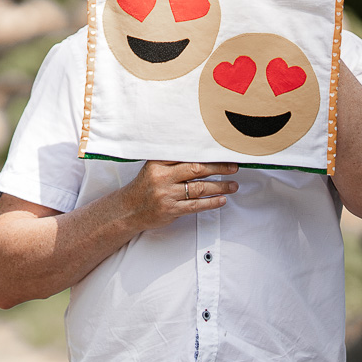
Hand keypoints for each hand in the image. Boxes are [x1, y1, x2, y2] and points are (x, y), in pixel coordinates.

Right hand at [121, 161, 239, 232]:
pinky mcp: (170, 210)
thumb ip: (172, 160)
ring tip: (233, 185)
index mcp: (158, 163)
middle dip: (218, 168)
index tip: (222, 151)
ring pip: (199, 188)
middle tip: (233, 167)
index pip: (187, 155)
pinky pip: (196, 206)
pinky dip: (211, 202)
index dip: (207, 153)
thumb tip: (202, 153)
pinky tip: (222, 200)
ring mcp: (166, 195)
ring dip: (220, 187)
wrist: (128, 210)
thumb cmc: (146, 187)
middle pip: (197, 169)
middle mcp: (162, 177)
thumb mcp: (153, 168)